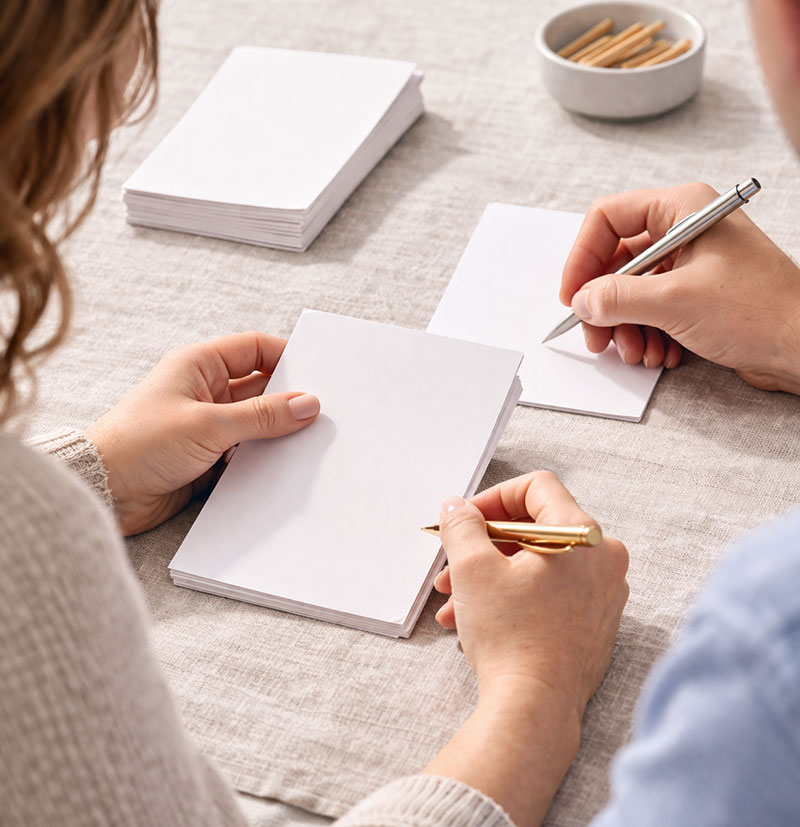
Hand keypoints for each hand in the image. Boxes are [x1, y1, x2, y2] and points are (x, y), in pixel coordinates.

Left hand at [86, 332, 319, 535]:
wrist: (102, 493)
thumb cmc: (139, 444)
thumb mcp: (208, 425)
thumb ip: (262, 415)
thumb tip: (307, 404)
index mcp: (199, 366)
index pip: (255, 349)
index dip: (287, 357)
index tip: (320, 373)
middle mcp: (205, 392)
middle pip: (261, 388)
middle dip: (289, 401)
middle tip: (322, 413)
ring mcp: (207, 426)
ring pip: (256, 424)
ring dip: (277, 434)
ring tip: (308, 444)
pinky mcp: (207, 458)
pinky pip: (246, 454)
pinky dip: (263, 460)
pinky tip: (283, 469)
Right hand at [425, 472, 627, 826]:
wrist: (535, 710)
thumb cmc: (511, 639)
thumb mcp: (473, 568)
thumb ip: (462, 526)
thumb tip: (458, 508)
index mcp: (583, 534)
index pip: (537, 488)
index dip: (493, 498)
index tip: (466, 519)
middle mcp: (603, 560)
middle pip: (534, 529)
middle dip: (484, 546)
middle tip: (452, 563)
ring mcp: (603, 594)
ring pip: (538, 565)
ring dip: (491, 576)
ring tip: (454, 601)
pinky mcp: (594, 624)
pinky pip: (550, 593)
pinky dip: (513, 597)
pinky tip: (475, 619)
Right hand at [560, 182, 799, 393]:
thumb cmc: (761, 310)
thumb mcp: (675, 301)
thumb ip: (617, 298)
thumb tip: (583, 300)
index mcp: (682, 209)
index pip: (608, 218)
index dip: (583, 257)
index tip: (573, 295)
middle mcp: (684, 231)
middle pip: (616, 261)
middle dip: (604, 305)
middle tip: (598, 336)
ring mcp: (690, 264)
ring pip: (631, 291)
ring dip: (626, 327)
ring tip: (637, 352)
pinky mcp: (695, 294)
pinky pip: (651, 310)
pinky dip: (647, 334)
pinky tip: (661, 354)